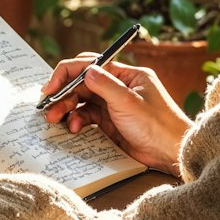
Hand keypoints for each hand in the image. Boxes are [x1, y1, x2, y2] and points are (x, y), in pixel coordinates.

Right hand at [38, 54, 190, 170]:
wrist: (171, 154)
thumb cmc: (159, 126)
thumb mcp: (129, 102)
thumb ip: (105, 85)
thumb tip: (84, 70)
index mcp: (127, 75)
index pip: (91, 65)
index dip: (67, 74)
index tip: (51, 87)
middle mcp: (119, 87)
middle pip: (83, 83)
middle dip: (64, 94)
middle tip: (48, 108)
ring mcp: (114, 105)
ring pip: (83, 101)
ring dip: (68, 109)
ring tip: (56, 120)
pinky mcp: (111, 123)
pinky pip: (88, 117)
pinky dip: (77, 121)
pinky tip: (74, 129)